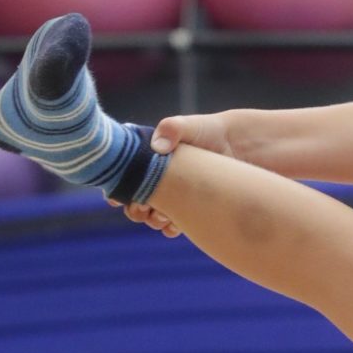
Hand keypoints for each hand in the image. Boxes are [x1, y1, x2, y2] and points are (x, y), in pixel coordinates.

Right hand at [100, 109, 232, 235]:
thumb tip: (158, 146)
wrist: (236, 146)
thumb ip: (171, 129)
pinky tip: (176, 222)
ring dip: (153, 220)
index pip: (122, 180)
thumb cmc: (207, 131)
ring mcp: (172, 196)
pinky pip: (173, 226)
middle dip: (135, 209)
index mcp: (145, 161)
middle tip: (144, 205)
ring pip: (152, 217)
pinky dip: (171, 227)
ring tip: (162, 214)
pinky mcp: (189, 208)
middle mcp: (155, 181)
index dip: (117, 191)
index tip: (118, 198)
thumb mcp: (188, 126)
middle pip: (134, 203)